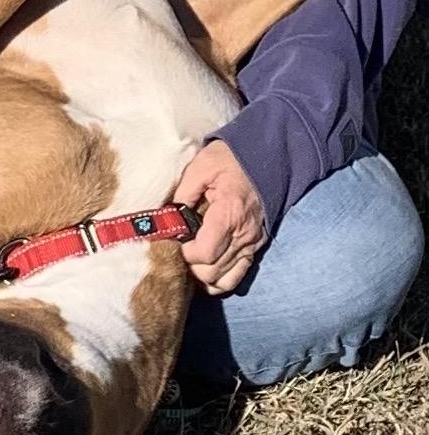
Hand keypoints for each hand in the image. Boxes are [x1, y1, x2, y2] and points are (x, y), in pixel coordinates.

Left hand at [174, 140, 266, 294]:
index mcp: (230, 214)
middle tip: (176, 252)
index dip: (184, 254)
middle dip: (189, 267)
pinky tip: (203, 270)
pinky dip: (219, 280)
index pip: (204, 254)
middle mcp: (244, 234)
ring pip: (223, 279)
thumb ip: (182, 194)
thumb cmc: (231, 159)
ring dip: (202, 276)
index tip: (172, 243)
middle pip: (211, 271)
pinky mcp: (256, 246)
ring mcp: (252, 243)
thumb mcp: (201, 167)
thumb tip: (165, 218)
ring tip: (187, 261)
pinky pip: (237, 276)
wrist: (268, 155)